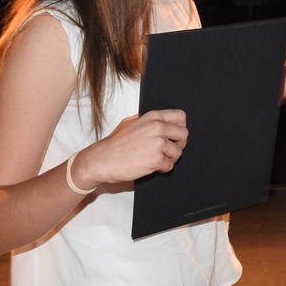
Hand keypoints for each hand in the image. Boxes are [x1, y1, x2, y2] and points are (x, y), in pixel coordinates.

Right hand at [73, 109, 188, 188]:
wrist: (101, 160)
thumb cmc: (114, 144)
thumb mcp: (130, 122)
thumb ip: (147, 120)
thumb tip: (159, 121)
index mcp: (153, 116)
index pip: (180, 116)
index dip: (180, 127)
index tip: (175, 135)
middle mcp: (158, 127)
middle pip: (184, 134)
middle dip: (179, 144)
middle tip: (170, 150)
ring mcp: (158, 143)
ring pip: (178, 152)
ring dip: (170, 158)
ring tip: (158, 160)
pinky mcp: (156, 159)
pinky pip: (170, 166)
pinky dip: (163, 169)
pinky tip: (152, 167)